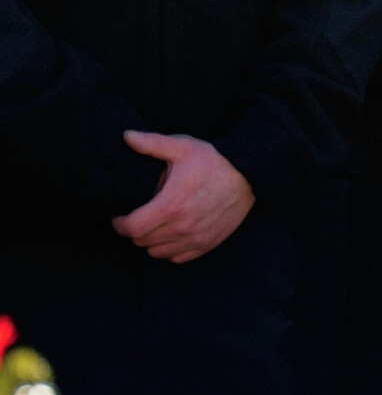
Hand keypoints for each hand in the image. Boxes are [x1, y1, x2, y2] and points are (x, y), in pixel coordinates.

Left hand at [111, 131, 254, 261]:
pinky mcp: (208, 243)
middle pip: (142, 242)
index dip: (119, 224)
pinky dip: (169, 250)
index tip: (120, 216)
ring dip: (151, 241)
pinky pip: (177, 258)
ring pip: (157, 252)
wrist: (250, 175)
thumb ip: (151, 143)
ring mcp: (196, 237)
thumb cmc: (214, 161)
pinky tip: (172, 234)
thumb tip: (126, 136)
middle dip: (134, 231)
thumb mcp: (183, 147)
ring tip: (155, 226)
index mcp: (170, 205)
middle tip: (138, 217)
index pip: (132, 228)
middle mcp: (182, 226)